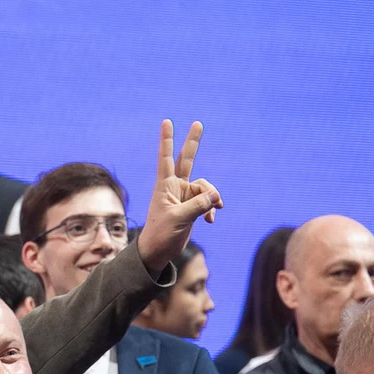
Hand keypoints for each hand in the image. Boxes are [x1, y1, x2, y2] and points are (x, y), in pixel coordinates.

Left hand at [135, 120, 223, 274]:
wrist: (158, 252)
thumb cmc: (161, 235)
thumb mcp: (179, 219)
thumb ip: (198, 205)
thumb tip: (215, 196)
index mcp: (165, 186)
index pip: (165, 158)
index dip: (166, 140)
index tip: (167, 122)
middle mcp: (174, 187)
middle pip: (186, 160)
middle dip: (192, 142)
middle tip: (198, 123)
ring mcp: (184, 195)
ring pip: (205, 188)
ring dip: (212, 199)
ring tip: (211, 214)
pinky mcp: (191, 206)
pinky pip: (208, 200)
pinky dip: (211, 209)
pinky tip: (211, 220)